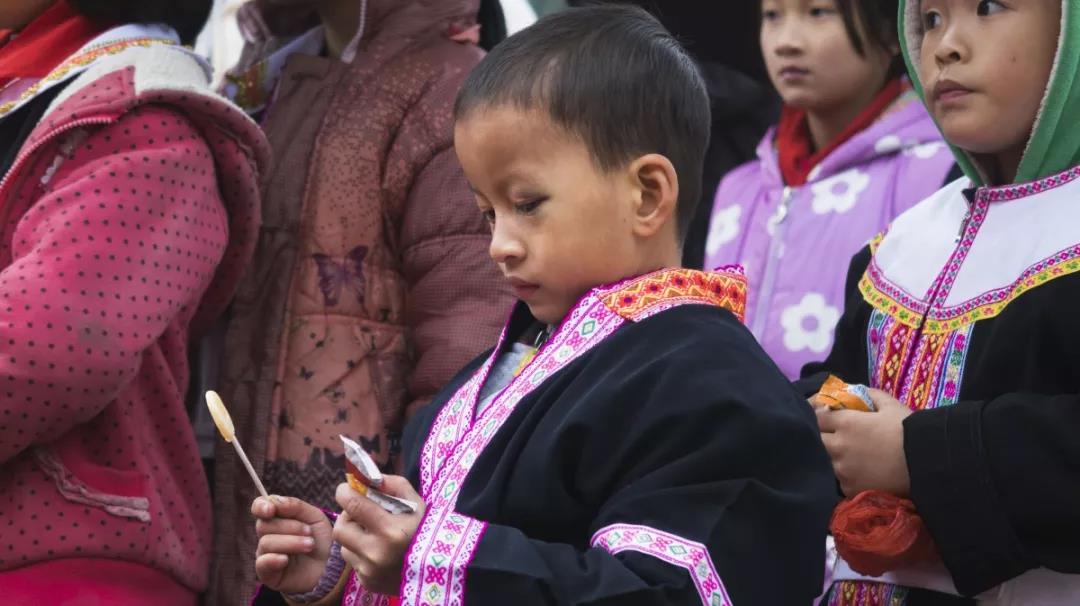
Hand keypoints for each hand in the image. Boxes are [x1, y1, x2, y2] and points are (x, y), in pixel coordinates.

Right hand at [252, 495, 334, 593]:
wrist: (332, 564)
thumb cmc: (321, 539)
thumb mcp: (313, 516)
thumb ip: (294, 506)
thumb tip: (273, 502)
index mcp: (277, 518)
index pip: (259, 507)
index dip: (261, 506)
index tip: (271, 509)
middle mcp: (267, 535)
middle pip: (264, 525)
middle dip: (289, 526)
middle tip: (309, 532)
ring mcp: (266, 554)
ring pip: (266, 542)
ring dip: (291, 542)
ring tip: (310, 545)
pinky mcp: (268, 573)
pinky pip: (262, 563)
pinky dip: (274, 559)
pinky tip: (286, 560)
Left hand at [333, 476, 426, 594]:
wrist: (441, 567)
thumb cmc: (426, 529)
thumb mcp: (416, 503)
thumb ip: (392, 485)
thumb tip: (365, 477)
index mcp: (390, 529)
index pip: (352, 505)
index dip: (344, 492)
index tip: (347, 489)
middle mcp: (376, 553)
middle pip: (341, 527)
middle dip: (348, 516)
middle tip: (360, 513)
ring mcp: (370, 571)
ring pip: (344, 546)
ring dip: (354, 537)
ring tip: (374, 535)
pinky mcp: (368, 582)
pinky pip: (353, 563)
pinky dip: (361, 554)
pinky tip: (379, 553)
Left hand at [816, 389, 912, 496]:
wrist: (927, 464)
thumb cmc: (909, 431)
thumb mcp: (891, 405)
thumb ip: (870, 395)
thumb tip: (855, 390)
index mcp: (846, 423)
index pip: (817, 416)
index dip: (819, 414)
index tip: (824, 415)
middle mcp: (838, 446)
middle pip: (817, 439)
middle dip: (822, 435)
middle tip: (835, 436)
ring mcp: (842, 470)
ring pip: (826, 460)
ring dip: (833, 456)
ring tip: (849, 456)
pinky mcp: (849, 489)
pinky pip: (840, 480)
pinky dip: (846, 476)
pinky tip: (858, 473)